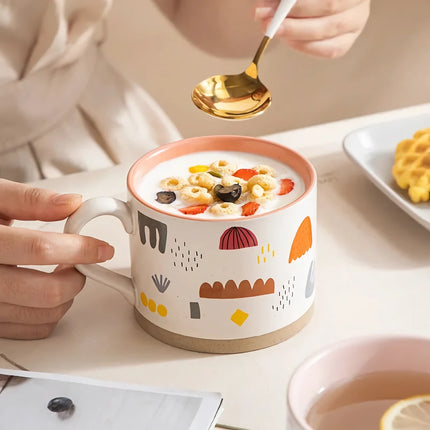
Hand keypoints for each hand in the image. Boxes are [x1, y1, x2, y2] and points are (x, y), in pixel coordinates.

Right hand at [0, 179, 113, 339]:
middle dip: (76, 277)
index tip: (101, 248)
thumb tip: (72, 203)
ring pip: (43, 316)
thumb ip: (30, 199)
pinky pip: (33, 329)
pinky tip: (46, 290)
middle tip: (81, 262)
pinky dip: (51, 312)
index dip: (79, 248)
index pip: (40, 250)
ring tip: (62, 272)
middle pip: (46, 292)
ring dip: (67, 295)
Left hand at [255, 0, 370, 57]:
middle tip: (268, 21)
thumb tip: (261, 11)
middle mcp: (359, 1)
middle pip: (329, 7)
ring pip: (328, 30)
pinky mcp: (347, 41)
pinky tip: (289, 40)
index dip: (297, 3)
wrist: (314, 2)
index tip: (270, 7)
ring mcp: (356, 22)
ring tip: (274, 30)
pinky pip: (330, 50)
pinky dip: (306, 46)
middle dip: (294, 15)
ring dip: (296, 32)